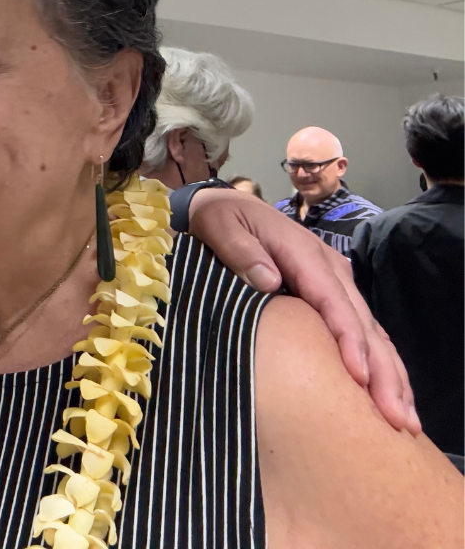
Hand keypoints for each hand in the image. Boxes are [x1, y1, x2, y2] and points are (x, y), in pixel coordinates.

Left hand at [187, 187, 419, 434]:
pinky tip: (391, 393)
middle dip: (383, 370)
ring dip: (390, 374)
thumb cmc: (221, 218)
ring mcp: (336, 281)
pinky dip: (379, 362)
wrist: (226, 205)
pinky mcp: (333, 294)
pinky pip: (363, 330)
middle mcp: (329, 268)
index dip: (348, 338)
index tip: (358, 375)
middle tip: (397, 417)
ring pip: (372, 331)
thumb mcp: (219, 224)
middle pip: (363, 322)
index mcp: (304, 252)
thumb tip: (268, 280)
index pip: (332, 300)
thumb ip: (240, 250)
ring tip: (405, 419)